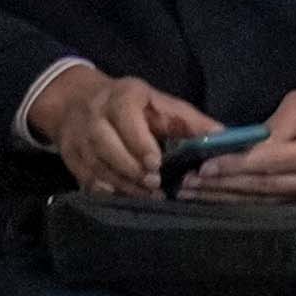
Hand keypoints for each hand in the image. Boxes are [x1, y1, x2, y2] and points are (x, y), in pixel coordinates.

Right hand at [31, 62, 223, 197]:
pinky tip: (122, 198)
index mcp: (121, 97)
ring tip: (147, 196)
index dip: (140, 143)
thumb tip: (225, 136)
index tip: (156, 165)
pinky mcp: (70, 156)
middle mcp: (95, 115)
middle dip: (131, 168)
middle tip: (155, 185)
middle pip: (107, 145)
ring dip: (122, 184)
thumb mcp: (160, 103)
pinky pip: (84, 178)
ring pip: (97, 165)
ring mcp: (78, 137)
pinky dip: (103, 190)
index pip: (125, 119)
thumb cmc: (132, 104)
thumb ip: (189, 120)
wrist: (77, 100)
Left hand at [186, 80, 295, 202]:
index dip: (237, 165)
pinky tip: (213, 198)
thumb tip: (240, 146)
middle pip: (263, 185)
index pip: (272, 162)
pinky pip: (266, 203)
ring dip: (223, 197)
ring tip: (191, 193)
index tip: (205, 165)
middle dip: (222, 185)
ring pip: (261, 199)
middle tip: (187, 184)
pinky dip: (236, 200)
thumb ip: (274, 126)